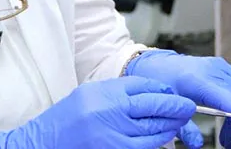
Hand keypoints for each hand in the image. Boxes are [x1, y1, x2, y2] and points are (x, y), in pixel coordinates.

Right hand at [0, 76, 197, 148]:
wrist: (42, 144)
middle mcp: (110, 113)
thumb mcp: (90, 94)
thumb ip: (118, 91)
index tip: (172, 92)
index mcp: (104, 93)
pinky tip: (164, 136)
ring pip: (154, 130)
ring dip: (171, 126)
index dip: (163, 89)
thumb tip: (152, 91)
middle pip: (154, 106)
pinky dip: (157, 142)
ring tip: (180, 121)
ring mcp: (114, 137)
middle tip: (188, 106)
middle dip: (176, 106)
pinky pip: (145, 148)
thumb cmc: (65, 119)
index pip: (143, 86)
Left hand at [125, 50, 230, 148]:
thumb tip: (197, 143)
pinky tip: (226, 109)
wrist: (155, 65)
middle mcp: (210, 69)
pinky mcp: (221, 65)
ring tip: (226, 126)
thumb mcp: (167, 108)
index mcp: (196, 80)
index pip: (228, 99)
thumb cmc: (160, 85)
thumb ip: (184, 128)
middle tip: (229, 137)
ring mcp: (217, 65)